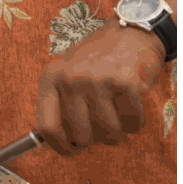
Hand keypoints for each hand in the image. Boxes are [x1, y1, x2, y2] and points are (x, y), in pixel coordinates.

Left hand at [36, 24, 164, 154]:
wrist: (130, 32)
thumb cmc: (97, 57)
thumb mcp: (67, 72)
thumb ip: (61, 101)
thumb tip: (58, 141)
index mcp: (50, 79)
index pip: (46, 126)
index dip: (59, 147)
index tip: (71, 152)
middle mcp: (70, 80)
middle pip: (81, 135)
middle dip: (95, 139)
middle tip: (102, 127)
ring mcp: (98, 81)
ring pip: (108, 133)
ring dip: (117, 133)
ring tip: (118, 117)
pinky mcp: (126, 83)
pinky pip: (133, 123)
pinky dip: (136, 123)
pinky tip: (132, 108)